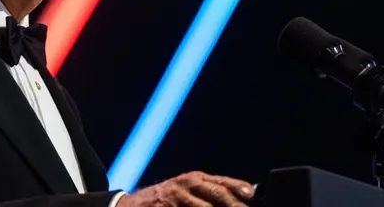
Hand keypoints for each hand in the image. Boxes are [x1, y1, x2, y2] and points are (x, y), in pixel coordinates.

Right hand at [118, 171, 254, 206]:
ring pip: (204, 206)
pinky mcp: (167, 206)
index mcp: (195, 179)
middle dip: (233, 204)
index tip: (251, 194)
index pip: (221, 182)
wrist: (133, 205)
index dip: (238, 187)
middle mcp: (187, 184)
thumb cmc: (167, 199)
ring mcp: (176, 196)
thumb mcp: (187, 191)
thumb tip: (241, 199)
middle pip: (216, 192)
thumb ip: (210, 194)